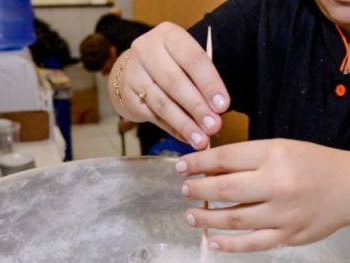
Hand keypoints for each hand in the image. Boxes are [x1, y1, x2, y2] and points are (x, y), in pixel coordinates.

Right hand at [108, 22, 228, 148]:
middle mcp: (147, 49)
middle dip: (197, 107)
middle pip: (175, 82)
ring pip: (162, 103)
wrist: (134, 69)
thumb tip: (217, 113)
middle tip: (214, 127)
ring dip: (184, 124)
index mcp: (169, 35)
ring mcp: (133, 72)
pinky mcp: (126, 95)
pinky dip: (172, 129)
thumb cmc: (170, 64)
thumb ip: (201, 82)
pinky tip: (186, 138)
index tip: (223, 106)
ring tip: (201, 140)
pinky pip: (152, 116)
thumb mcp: (186, 61)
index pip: (193, 59)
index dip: (209, 84)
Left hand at [177, 139, 349, 251]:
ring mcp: (284, 213)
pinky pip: (253, 243)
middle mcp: (278, 184)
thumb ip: (248, 159)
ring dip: (207, 219)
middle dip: (198, 191)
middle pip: (225, 189)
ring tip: (191, 215)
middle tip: (185, 191)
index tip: (182, 167)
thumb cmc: (315, 165)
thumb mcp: (282, 149)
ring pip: (235, 219)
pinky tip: (212, 241)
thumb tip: (209, 171)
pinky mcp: (289, 235)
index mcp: (275, 155)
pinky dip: (230, 245)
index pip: (226, 158)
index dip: (198, 163)